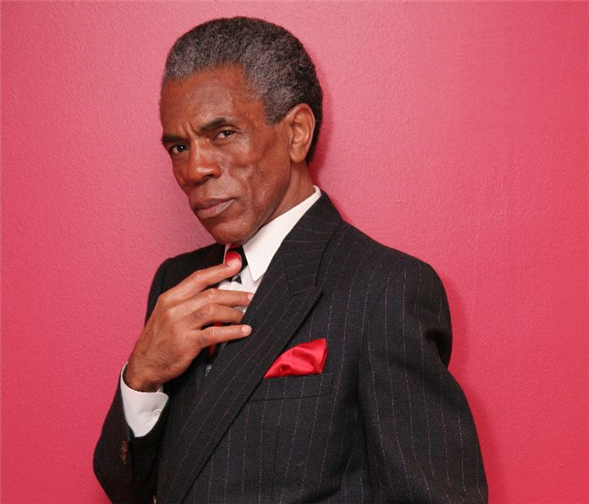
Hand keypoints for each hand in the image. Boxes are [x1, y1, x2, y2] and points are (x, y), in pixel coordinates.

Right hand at [124, 256, 251, 391]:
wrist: (143, 365)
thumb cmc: (158, 340)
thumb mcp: (166, 314)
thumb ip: (187, 302)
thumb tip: (214, 292)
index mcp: (170, 298)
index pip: (198, 278)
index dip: (219, 269)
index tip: (235, 264)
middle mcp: (174, 308)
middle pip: (211, 294)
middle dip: (234, 295)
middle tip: (249, 297)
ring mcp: (179, 325)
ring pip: (213, 310)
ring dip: (234, 312)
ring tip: (244, 316)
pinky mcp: (186, 343)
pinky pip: (214, 333)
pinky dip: (232, 331)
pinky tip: (243, 331)